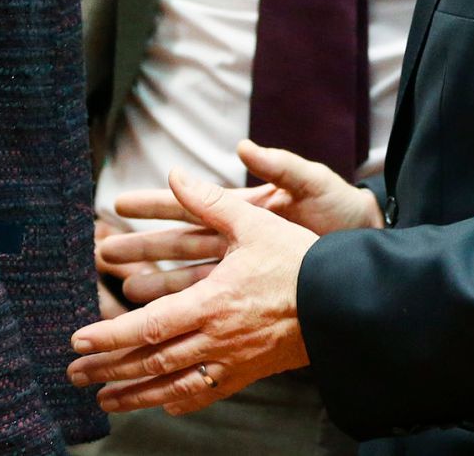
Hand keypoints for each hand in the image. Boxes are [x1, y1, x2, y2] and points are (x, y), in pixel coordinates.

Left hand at [68, 166, 316, 415]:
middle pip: (151, 361)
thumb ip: (210, 200)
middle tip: (73, 373)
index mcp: (212, 302)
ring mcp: (232, 361)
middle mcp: (216, 338)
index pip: (147, 325)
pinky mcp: (249, 372)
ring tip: (103, 399)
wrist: (345, 302)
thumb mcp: (254, 222)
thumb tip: (175, 175)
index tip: (79, 338)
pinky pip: (207, 394)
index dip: (109, 334)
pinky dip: (179, 400)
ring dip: (134, 393)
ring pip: (172, 385)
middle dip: (108, 369)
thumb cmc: (299, 259)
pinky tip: (162, 403)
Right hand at [98, 141, 381, 304]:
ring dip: (158, 286)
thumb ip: (278, 166)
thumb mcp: (312, 184)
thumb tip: (242, 146)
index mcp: (247, 209)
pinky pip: (216, 310)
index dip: (155, 203)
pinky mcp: (257, 299)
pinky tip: (166, 327)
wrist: (369, 251)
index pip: (191, 203)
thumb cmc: (343, 211)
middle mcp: (240, 241)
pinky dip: (190, 317)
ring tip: (125, 291)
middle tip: (105, 252)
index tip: (118, 202)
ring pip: (190, 282)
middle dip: (143, 248)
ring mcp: (246, 272)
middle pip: (180, 245)